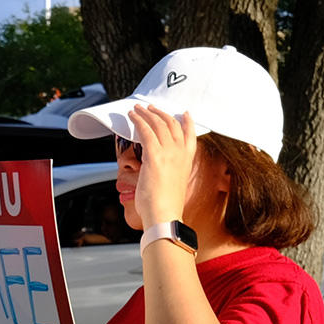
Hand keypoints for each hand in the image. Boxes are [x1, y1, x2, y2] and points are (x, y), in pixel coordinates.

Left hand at [127, 104, 197, 227]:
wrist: (164, 214)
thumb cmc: (165, 205)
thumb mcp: (172, 183)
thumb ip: (167, 171)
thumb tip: (156, 169)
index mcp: (187, 161)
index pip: (190, 135)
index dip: (187, 122)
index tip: (184, 113)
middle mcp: (180, 154)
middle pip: (171, 125)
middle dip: (159, 113)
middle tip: (150, 108)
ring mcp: (169, 153)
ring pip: (157, 125)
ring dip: (146, 114)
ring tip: (137, 109)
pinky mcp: (155, 155)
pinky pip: (146, 131)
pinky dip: (138, 120)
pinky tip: (132, 116)